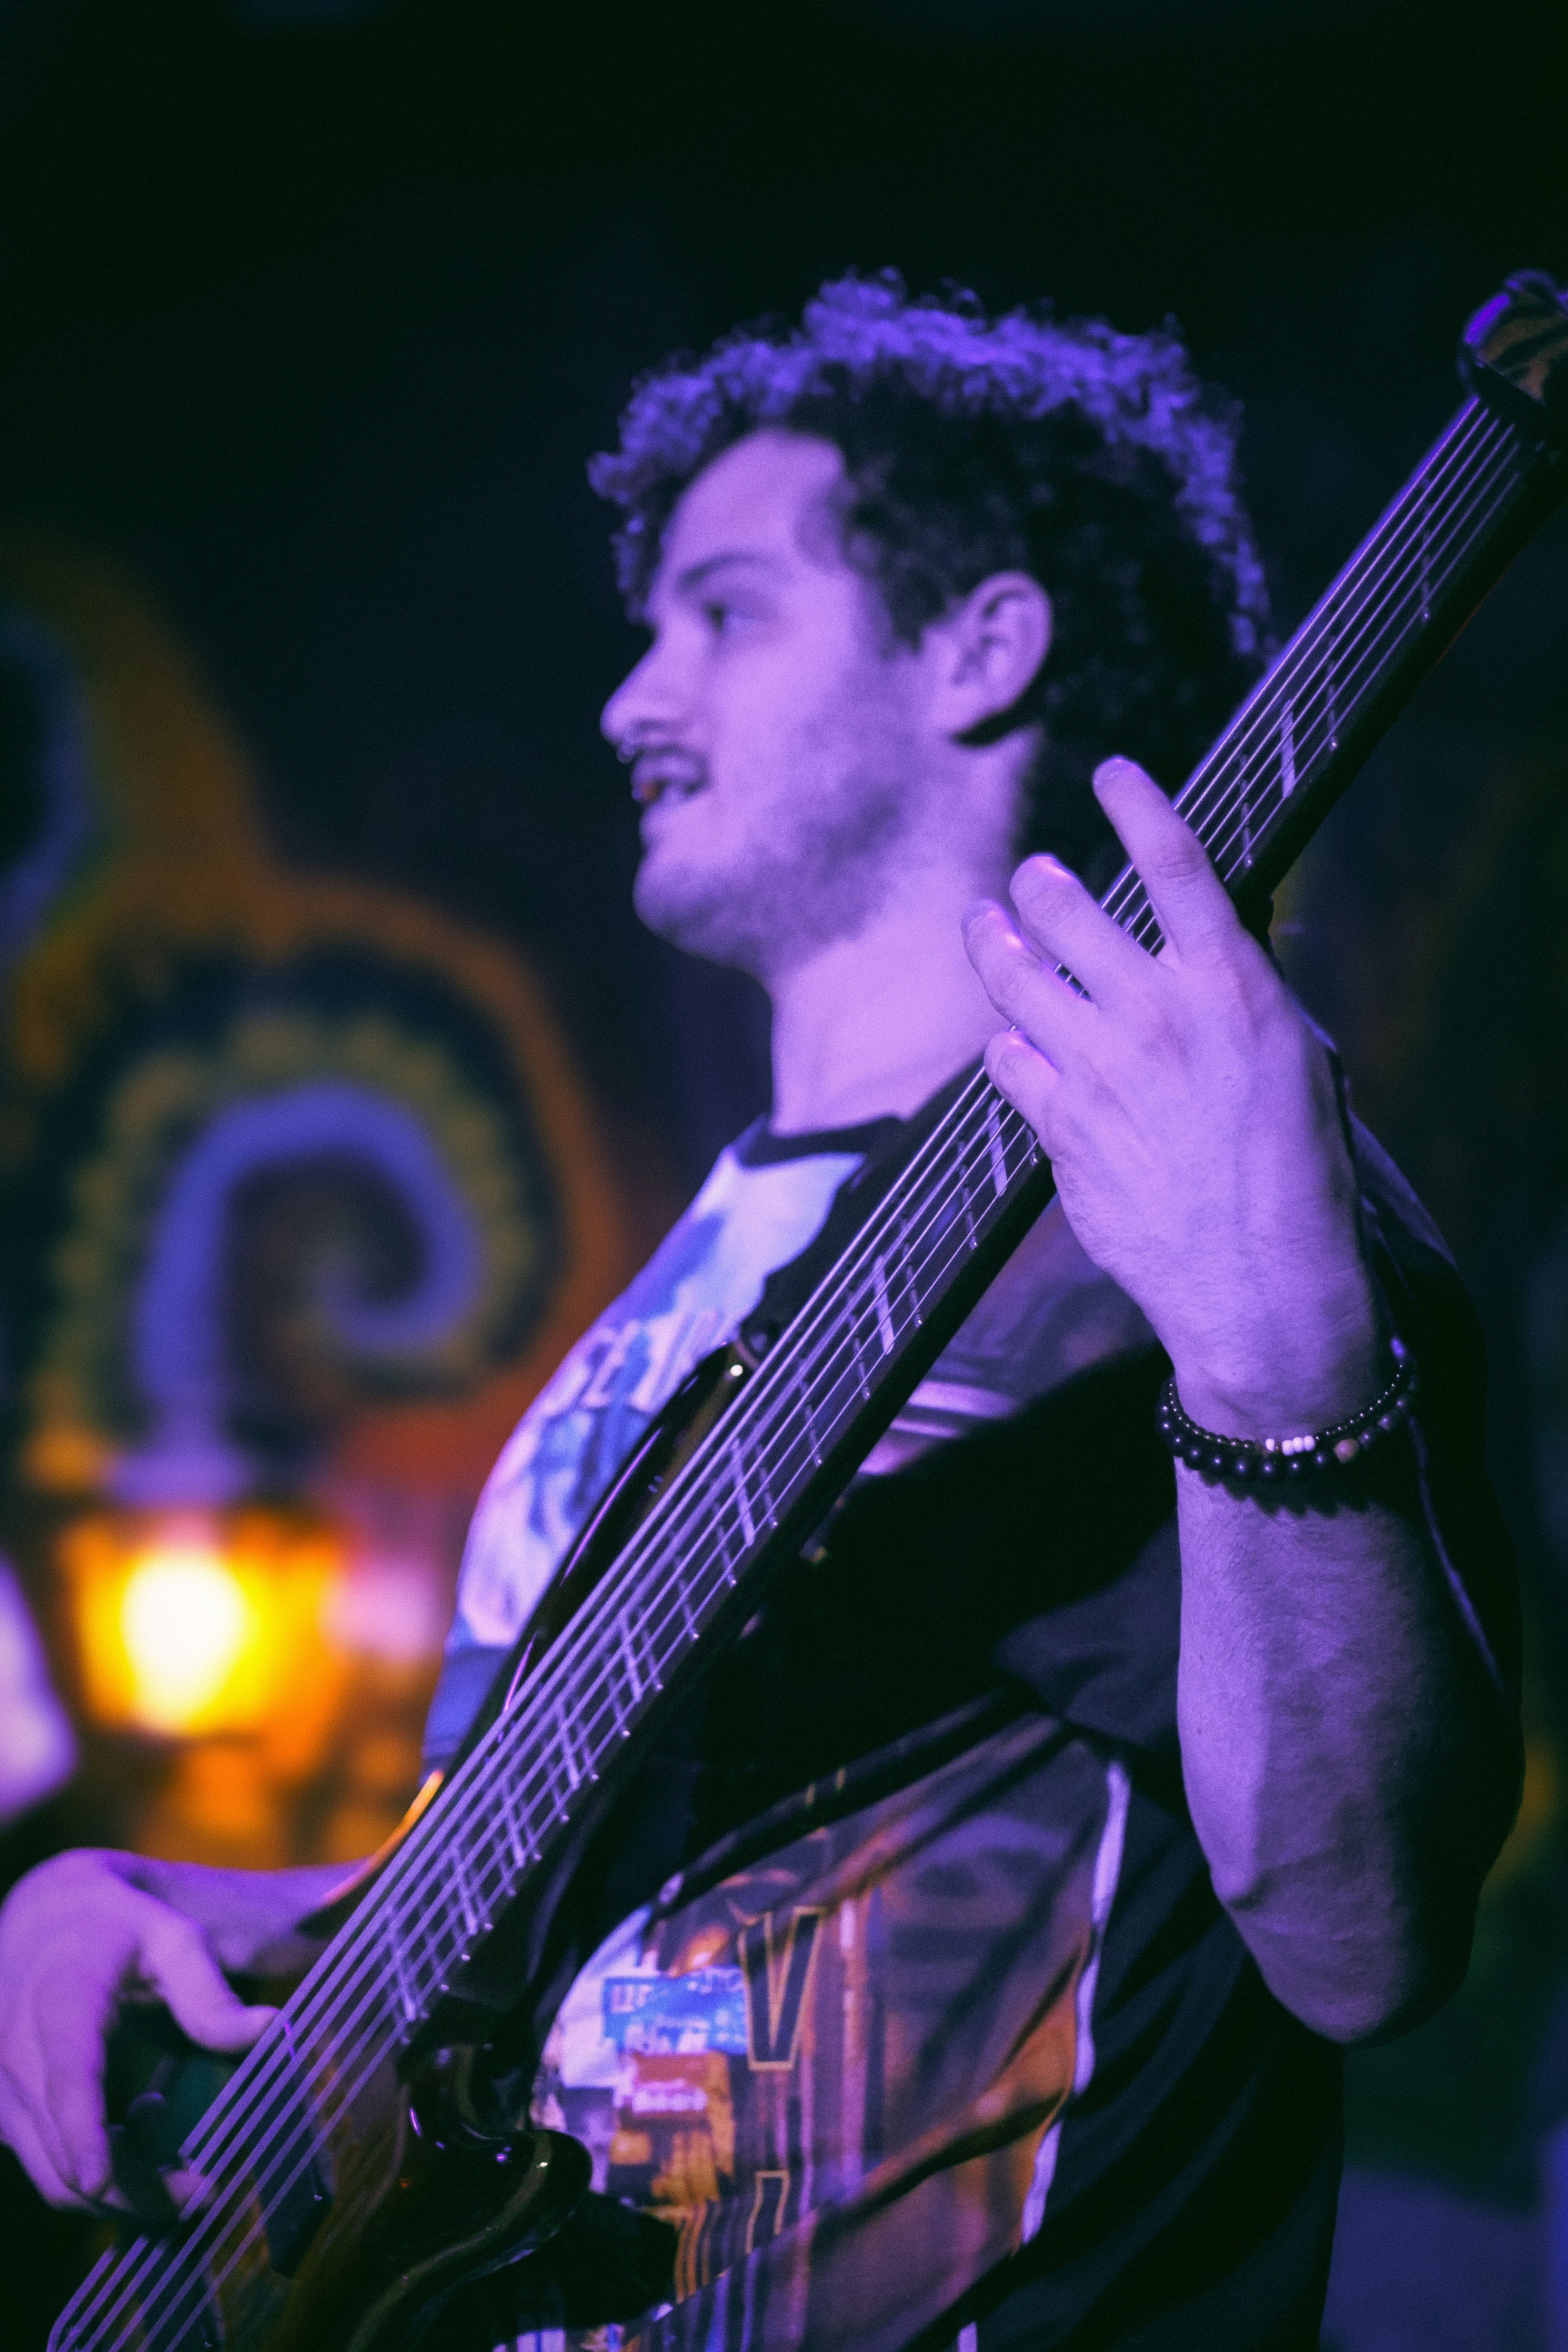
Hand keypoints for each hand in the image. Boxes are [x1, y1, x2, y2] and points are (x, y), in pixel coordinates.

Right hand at [0, 1850, 273, 2207]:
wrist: (45, 1919)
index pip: (68, 2075)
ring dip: (119, 2186)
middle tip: (202, 2192)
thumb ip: (211, 1994)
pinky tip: (135, 2126)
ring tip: (173, 2142)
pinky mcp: (3, 2110)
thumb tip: (268, 2029)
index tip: (100, 2181)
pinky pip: (44, 2164)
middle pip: (64, 2149)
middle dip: (133, 2189)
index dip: (82, 2133)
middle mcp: (15, 2050)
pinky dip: (94, 2170)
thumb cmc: (119, 1928)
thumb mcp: (174, 1940)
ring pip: (52, 2173)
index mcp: (61, 1999)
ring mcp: (2, 2087)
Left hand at [962, 757, 1382, 1435]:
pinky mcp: (1059, 1127)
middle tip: (1029, 877)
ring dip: (990, 945)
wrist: (1259, 1277)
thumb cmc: (1295, 1166)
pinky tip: (1013, 1047)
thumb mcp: (1297, 1058)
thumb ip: (1242, 991)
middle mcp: (1157, 1014)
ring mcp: (1100, 1070)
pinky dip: (1006, 1048)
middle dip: (1036, 881)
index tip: (1111, 773)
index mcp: (1232, 986)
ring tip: (983, 928)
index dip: (1138, 803)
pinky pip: (1006, 1063)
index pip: (1176, 862)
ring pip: (1013, 977)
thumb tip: (1214, 937)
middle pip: (1063, 907)